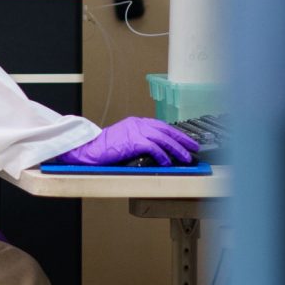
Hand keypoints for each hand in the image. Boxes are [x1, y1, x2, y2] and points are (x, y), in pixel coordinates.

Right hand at [51, 115, 199, 167]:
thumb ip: (139, 140)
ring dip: (177, 149)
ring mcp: (136, 131)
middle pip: (166, 130)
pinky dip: (163, 156)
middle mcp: (138, 124)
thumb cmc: (105, 148)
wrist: (90, 148)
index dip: (176, 133)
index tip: (186, 140)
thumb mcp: (124, 139)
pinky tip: (167, 162)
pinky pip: (154, 148)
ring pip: (163, 139)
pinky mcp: (134, 141)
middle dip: (182, 140)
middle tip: (194, 148)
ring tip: (186, 158)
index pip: (162, 126)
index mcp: (136, 122)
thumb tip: (157, 151)